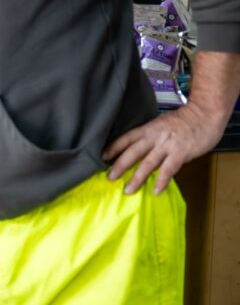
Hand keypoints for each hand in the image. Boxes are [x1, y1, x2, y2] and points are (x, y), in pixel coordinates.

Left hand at [103, 101, 224, 194]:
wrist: (204, 115)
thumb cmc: (183, 121)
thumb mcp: (160, 124)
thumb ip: (150, 137)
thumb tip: (139, 151)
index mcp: (147, 129)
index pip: (126, 138)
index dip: (113, 148)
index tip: (102, 157)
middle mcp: (154, 137)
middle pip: (132, 152)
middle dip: (119, 165)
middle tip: (109, 178)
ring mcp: (167, 145)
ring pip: (148, 163)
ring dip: (137, 178)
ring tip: (128, 189)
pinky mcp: (180, 153)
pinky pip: (168, 169)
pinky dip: (161, 180)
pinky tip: (155, 190)